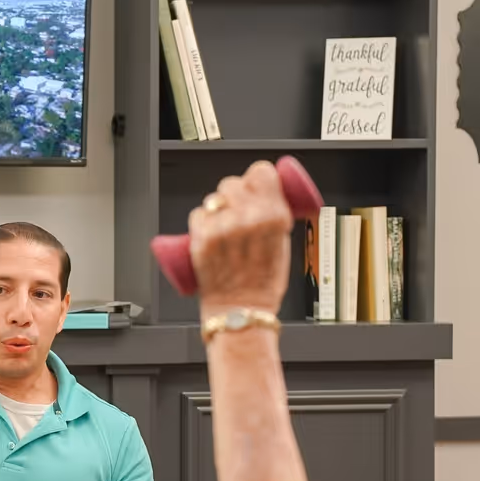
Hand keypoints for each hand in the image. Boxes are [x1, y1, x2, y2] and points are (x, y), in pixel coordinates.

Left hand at [187, 158, 295, 317]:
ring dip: (218, 209)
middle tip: (238, 213)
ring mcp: (223, 228)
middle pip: (233, 182)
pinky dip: (203, 223)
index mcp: (274, 216)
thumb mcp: (282, 242)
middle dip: (235, 195)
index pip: (260, 171)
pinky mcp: (202, 238)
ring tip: (226, 230)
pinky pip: (198, 215)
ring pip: (213, 198)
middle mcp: (248, 219)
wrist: (241, 309)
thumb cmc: (262, 283)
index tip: (255, 186)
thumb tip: (263, 194)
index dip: (256, 178)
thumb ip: (273, 214)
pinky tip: (212, 238)